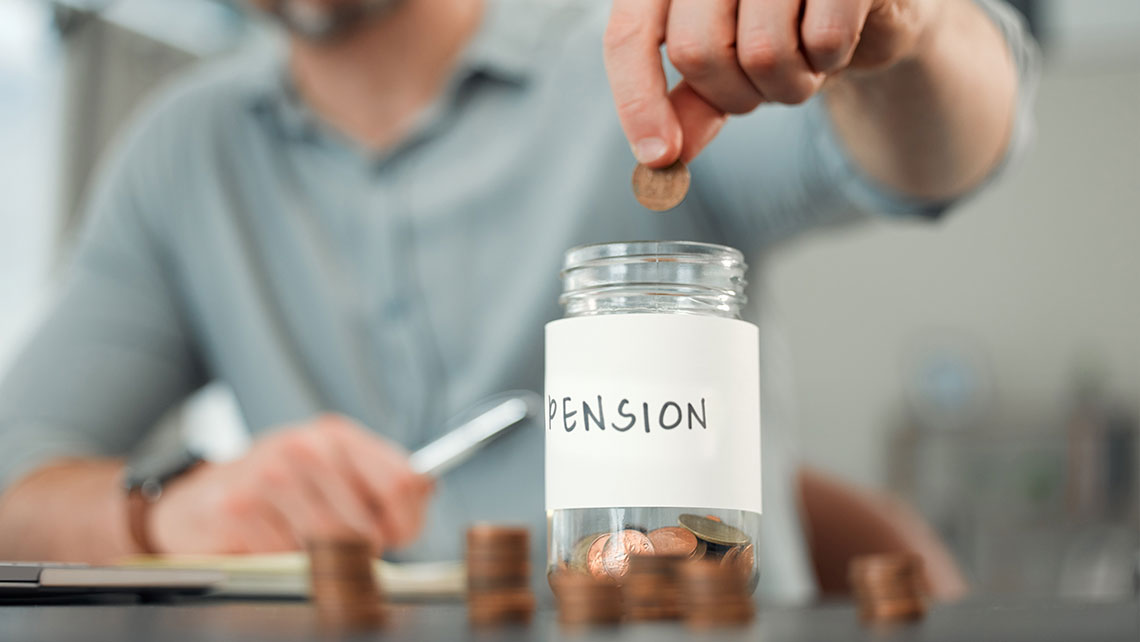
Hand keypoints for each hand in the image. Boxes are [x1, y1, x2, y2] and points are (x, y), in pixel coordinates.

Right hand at [151, 415, 433, 554]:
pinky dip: (281, 562)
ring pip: (328, 546)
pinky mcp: (238, 509)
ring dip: (317, 559)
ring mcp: (270, 476)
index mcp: (337, 435)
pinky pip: (285, 559)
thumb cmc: (275, 489)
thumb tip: (426, 489)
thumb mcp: (331, 470)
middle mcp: (306, 447)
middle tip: (336, 546)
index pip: (403, 482)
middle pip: (367, 526)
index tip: (396, 536)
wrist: (196, 502)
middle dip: (360, 550)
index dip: (406, 523)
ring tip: (296, 540)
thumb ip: (381, 481)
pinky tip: (265, 542)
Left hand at [604, 0, 939, 166]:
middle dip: (734, 95)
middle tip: (762, 87)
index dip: (638, 100)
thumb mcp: (728, 67)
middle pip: (695, 51)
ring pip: (762, 52)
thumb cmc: (787, 28)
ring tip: (805, 60)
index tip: (658, 157)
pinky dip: (832, 60)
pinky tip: (838, 40)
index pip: (630, 33)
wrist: (867, 4)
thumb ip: (690, 103)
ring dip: (789, 86)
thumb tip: (659, 160)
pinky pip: (824, 38)